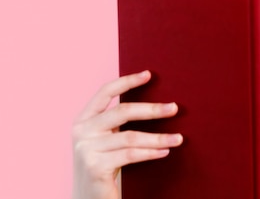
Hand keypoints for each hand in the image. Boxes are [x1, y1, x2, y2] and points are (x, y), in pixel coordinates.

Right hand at [72, 71, 183, 198]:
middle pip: (122, 112)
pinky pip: (130, 155)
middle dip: (152, 109)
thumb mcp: (105, 138)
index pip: (105, 92)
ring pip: (130, 137)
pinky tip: (164, 151)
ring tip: (178, 138)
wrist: (89, 198)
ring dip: (158, 137)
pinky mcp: (94, 167)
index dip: (127, 81)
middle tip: (175, 108)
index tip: (149, 74)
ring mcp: (86, 149)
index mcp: (83, 119)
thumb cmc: (104, 165)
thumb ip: (117, 121)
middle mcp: (81, 131)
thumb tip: (154, 102)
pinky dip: (151, 152)